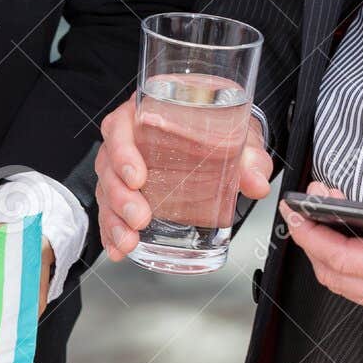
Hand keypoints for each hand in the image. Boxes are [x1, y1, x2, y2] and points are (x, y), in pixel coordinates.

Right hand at [93, 96, 272, 259]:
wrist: (220, 132)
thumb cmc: (218, 124)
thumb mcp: (238, 132)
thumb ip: (249, 156)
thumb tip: (256, 182)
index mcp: (147, 113)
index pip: (120, 127)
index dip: (122, 153)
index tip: (137, 178)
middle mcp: (129, 139)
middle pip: (108, 166)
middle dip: (120, 197)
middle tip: (140, 218)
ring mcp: (124, 167)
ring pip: (106, 191)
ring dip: (113, 220)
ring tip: (128, 241)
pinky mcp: (127, 190)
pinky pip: (111, 210)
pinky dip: (112, 232)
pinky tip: (119, 249)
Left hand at [281, 181, 362, 323]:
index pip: (347, 260)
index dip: (314, 236)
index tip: (297, 212)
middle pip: (338, 278)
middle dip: (312, 244)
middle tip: (302, 210)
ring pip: (348, 286)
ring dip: (326, 255)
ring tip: (318, 219)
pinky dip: (345, 265)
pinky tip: (345, 239)